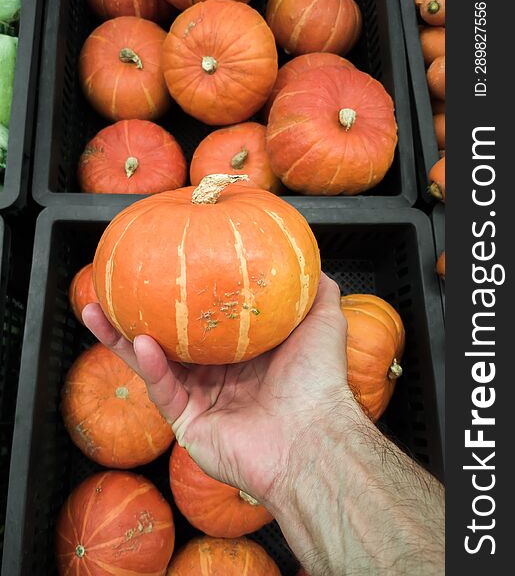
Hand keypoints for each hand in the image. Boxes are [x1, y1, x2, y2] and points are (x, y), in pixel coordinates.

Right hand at [83, 273, 354, 501]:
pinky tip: (138, 340)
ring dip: (123, 338)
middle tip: (118, 288)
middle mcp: (220, 376)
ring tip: (96, 309)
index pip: (206, 322)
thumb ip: (315, 290)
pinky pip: (163, 390)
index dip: (185, 298)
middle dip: (141, 315)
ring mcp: (202, 400)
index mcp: (245, 354)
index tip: (169, 271)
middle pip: (172, 340)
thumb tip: (307, 261)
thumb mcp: (322, 320)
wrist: (312, 438)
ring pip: (154, 363)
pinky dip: (151, 365)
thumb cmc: (318, 380)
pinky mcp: (188, 424)